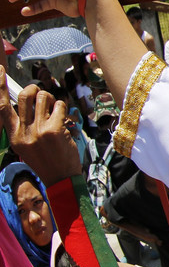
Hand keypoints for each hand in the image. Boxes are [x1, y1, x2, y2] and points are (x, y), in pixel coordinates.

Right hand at [0, 70, 80, 185]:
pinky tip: (64, 120)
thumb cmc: (46, 159)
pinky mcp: (55, 129)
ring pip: (44, 98)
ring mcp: (39, 130)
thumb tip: (29, 102)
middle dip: (36, 90)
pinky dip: (63, 109)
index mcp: (13, 135)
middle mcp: (23, 132)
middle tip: (43, 96)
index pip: (1, 107)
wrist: (60, 178)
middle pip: (26, 96)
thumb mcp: (25, 145)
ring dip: (52, 100)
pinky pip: (59, 106)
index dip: (0, 87)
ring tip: (55, 112)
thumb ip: (23, 126)